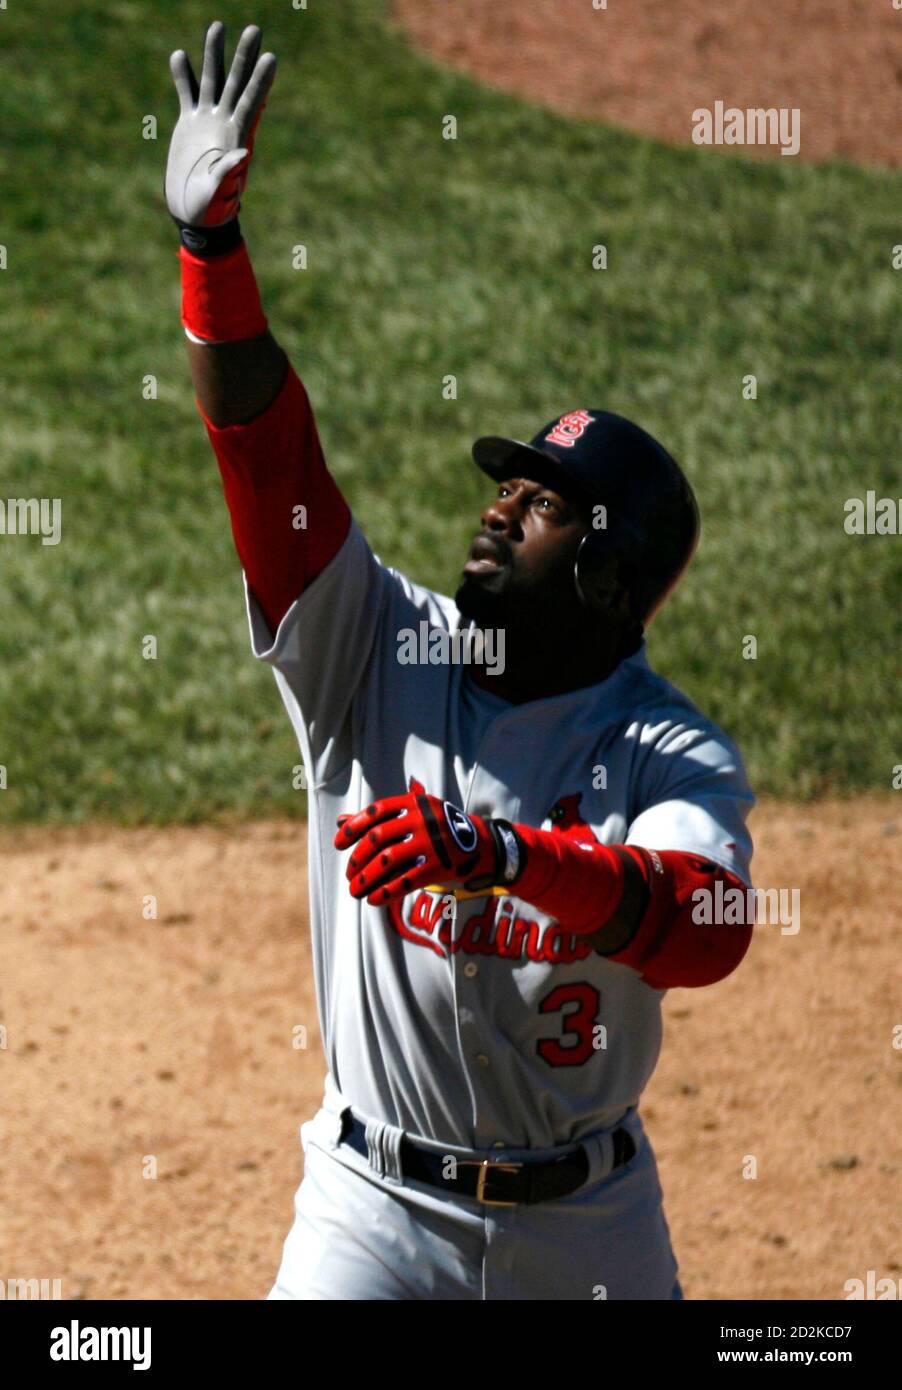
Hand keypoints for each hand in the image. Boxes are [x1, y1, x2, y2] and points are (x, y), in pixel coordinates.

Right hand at [166, 20, 276, 228]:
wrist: (192, 212)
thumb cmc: (210, 208)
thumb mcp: (219, 193)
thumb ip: (229, 174)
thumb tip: (242, 154)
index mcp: (237, 137)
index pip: (252, 102)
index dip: (261, 80)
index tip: (271, 57)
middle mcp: (225, 123)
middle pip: (237, 83)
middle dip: (244, 57)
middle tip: (254, 29)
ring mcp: (207, 121)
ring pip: (212, 80)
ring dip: (214, 55)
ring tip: (217, 26)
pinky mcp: (189, 124)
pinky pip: (187, 94)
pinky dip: (183, 76)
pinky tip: (180, 56)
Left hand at [334, 792, 524, 905]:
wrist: (481, 845)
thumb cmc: (439, 828)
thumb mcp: (414, 814)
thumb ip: (380, 818)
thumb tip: (340, 822)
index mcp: (415, 803)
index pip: (376, 812)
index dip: (353, 828)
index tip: (338, 844)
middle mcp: (423, 820)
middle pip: (378, 838)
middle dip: (357, 858)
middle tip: (348, 873)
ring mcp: (432, 843)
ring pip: (388, 861)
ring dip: (366, 878)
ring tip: (354, 891)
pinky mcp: (440, 866)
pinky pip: (406, 881)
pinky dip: (386, 892)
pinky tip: (374, 899)